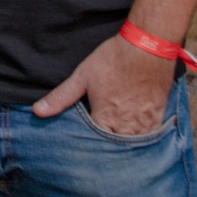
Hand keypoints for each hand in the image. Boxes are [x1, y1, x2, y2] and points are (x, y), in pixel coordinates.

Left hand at [33, 34, 174, 134]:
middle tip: (99, 143)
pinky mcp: (159, 117)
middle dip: (106, 149)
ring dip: (124, 145)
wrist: (147, 47)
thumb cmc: (113, 59)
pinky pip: (151, 138)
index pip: (93, 145)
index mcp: (105, 119)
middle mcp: (127, 127)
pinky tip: (134, 132)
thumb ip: (61, 97)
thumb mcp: (82, 77)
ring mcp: (146, 124)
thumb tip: (38, 112)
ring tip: (115, 137)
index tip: (81, 145)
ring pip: (133, 145)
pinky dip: (142, 139)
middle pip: (114, 148)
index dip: (87, 145)